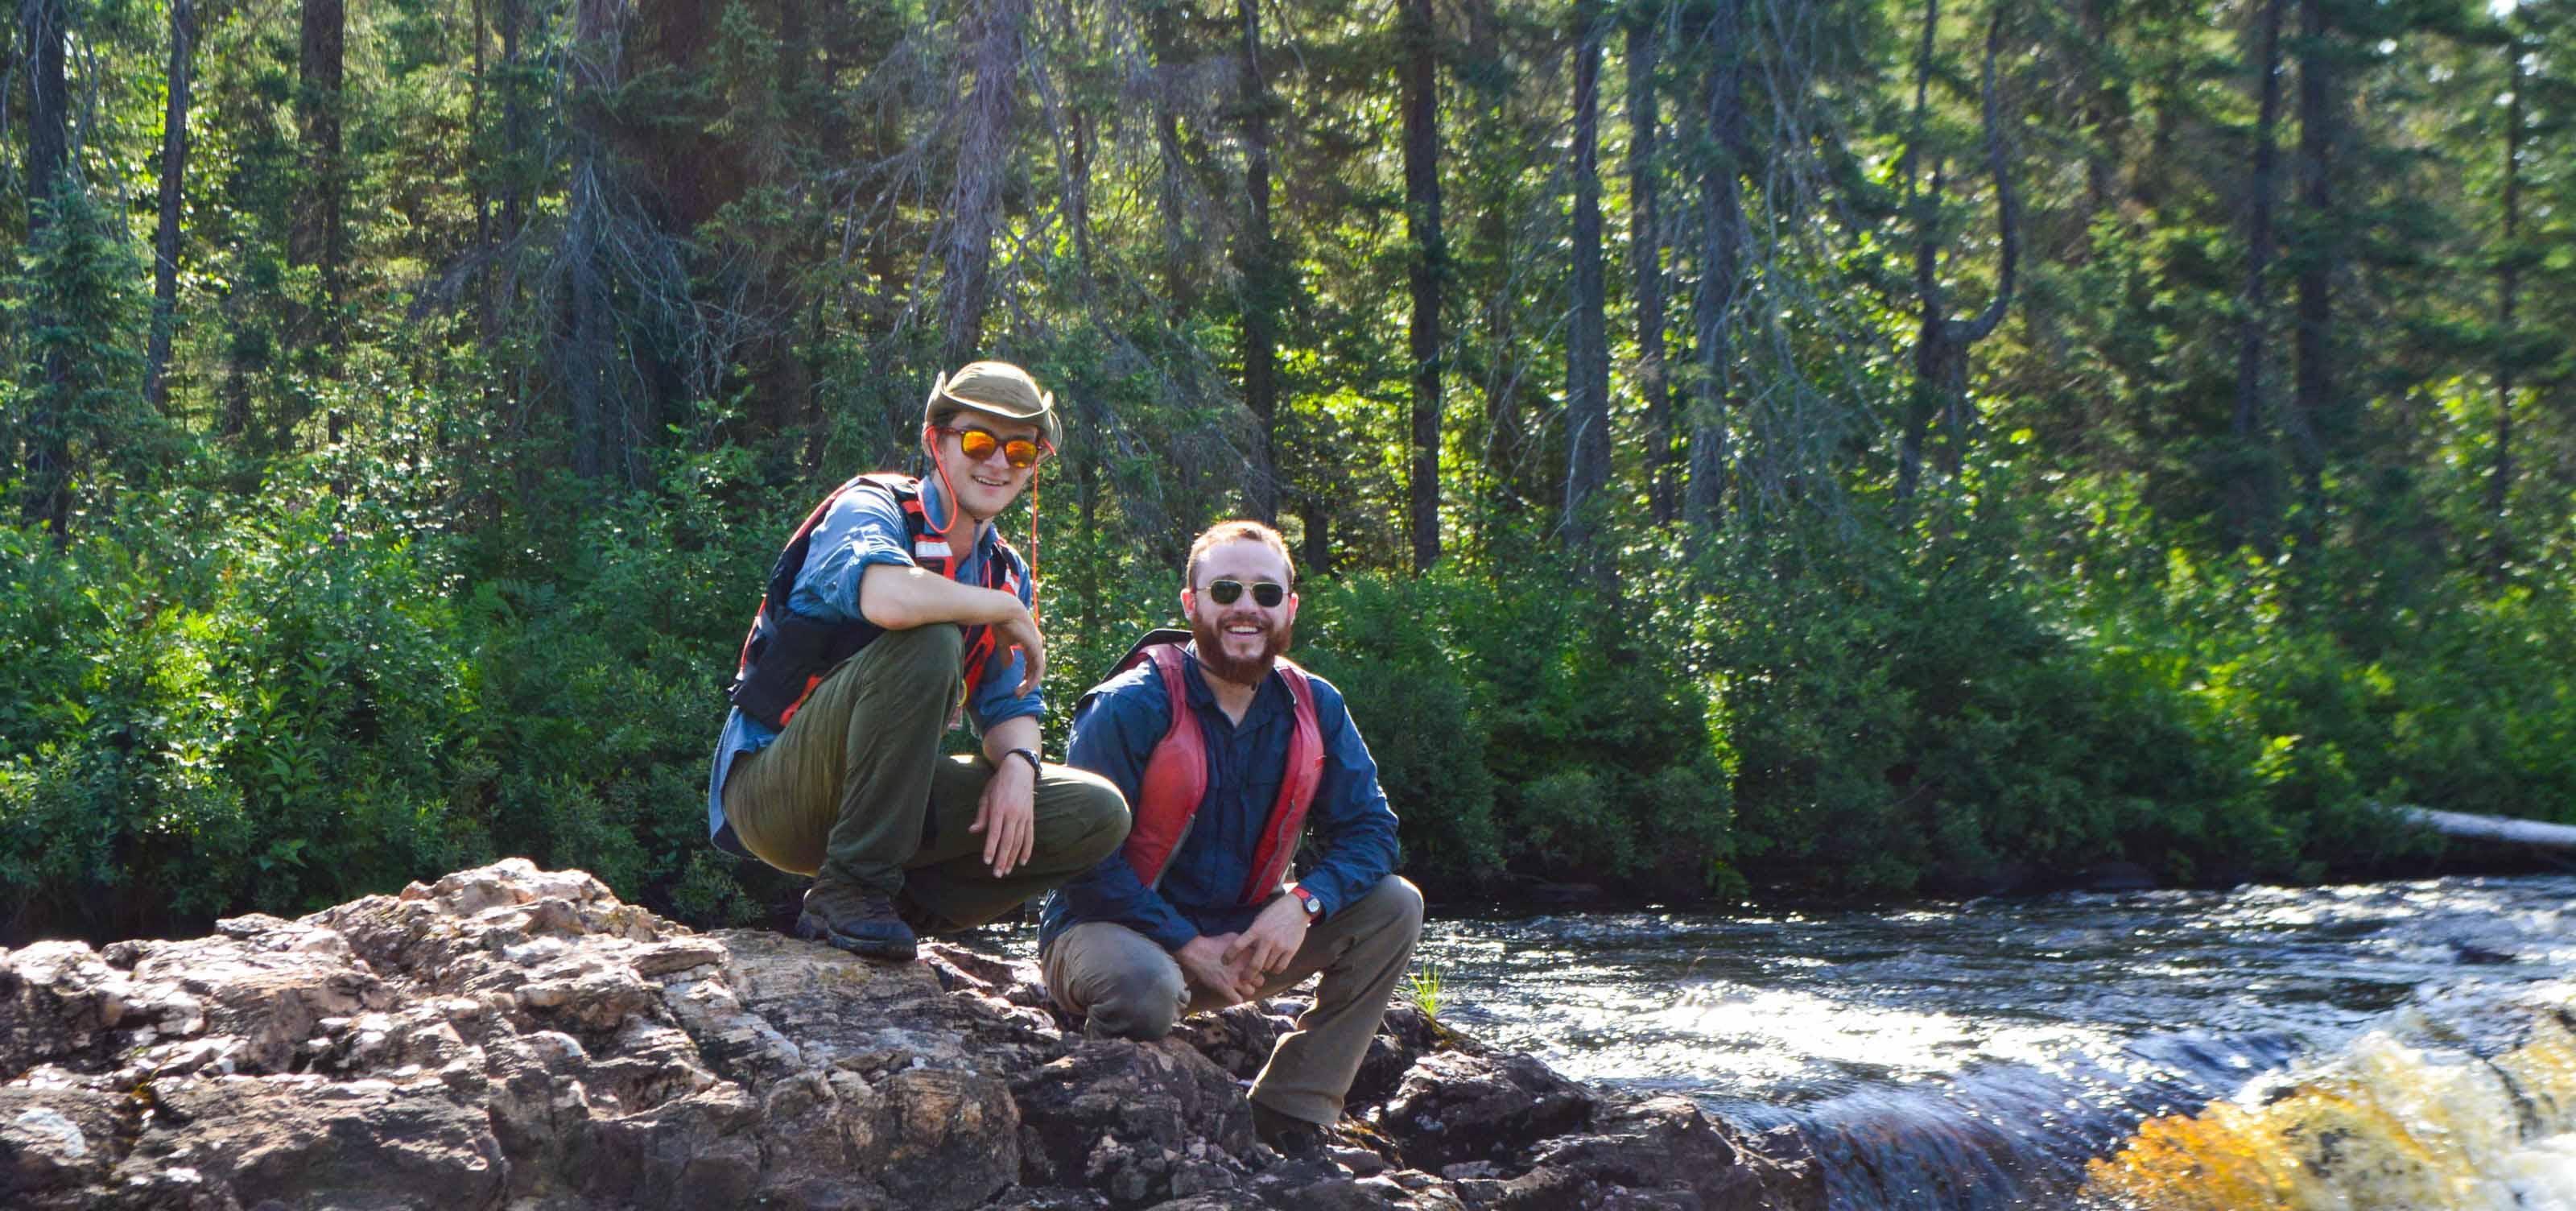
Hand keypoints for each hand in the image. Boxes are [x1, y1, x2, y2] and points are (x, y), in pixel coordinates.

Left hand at [970, 756, 1035, 875]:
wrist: (1019, 770)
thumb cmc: (998, 783)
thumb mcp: (986, 796)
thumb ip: (981, 815)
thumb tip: (973, 831)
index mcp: (999, 808)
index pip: (994, 833)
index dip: (990, 848)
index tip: (987, 861)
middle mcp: (1012, 814)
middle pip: (1008, 841)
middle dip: (1002, 859)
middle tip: (997, 874)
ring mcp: (1023, 816)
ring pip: (1019, 841)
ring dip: (1013, 858)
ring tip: (1006, 871)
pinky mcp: (1030, 817)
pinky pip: (1030, 836)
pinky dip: (1027, 850)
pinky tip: (1023, 861)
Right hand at [994, 602, 1045, 697]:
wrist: (1003, 611)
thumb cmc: (1002, 624)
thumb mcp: (1004, 643)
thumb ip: (1007, 654)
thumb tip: (1008, 667)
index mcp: (1031, 643)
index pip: (1032, 664)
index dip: (1026, 677)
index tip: (1017, 688)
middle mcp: (1037, 645)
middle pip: (1036, 669)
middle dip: (1028, 683)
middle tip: (1018, 695)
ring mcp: (1038, 645)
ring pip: (1038, 670)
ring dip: (1029, 684)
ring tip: (1019, 693)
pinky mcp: (1035, 646)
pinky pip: (1037, 666)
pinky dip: (1033, 677)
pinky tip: (1026, 685)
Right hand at [1177, 934, 1260, 1006]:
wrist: (1197, 952)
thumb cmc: (1214, 943)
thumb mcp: (1233, 937)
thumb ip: (1246, 943)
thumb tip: (1254, 945)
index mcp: (1247, 955)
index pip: (1263, 966)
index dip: (1258, 968)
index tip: (1252, 968)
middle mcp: (1244, 968)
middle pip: (1260, 981)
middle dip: (1255, 980)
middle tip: (1247, 978)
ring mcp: (1235, 979)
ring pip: (1251, 991)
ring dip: (1246, 989)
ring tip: (1239, 986)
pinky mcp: (1225, 988)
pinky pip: (1237, 1000)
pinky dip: (1235, 998)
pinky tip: (1231, 993)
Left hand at [1225, 894, 1309, 977]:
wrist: (1297, 908)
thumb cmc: (1275, 913)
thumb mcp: (1259, 920)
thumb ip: (1252, 934)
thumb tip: (1243, 950)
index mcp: (1256, 930)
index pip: (1238, 945)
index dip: (1229, 956)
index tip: (1224, 962)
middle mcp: (1267, 939)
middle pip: (1254, 965)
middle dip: (1247, 976)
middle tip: (1243, 980)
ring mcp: (1280, 946)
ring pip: (1267, 967)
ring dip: (1263, 968)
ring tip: (1263, 964)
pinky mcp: (1291, 950)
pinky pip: (1280, 968)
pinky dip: (1275, 969)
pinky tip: (1273, 965)